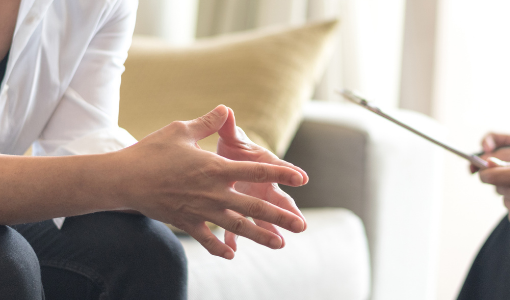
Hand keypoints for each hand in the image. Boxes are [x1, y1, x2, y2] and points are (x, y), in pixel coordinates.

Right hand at [113, 105, 305, 258]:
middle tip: (301, 226)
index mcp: (216, 168)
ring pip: (237, 227)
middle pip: (254, 207)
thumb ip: (208, 123)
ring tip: (280, 244)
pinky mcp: (186, 222)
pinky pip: (207, 239)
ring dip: (260, 236)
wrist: (123, 179)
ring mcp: (201, 210)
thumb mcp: (181, 131)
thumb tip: (225, 108)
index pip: (257, 171)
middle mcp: (214, 192)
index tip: (302, 178)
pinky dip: (219, 248)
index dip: (282, 174)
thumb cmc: (151, 151)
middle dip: (280, 217)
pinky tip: (231, 255)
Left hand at [214, 108, 308, 250]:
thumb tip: (227, 111)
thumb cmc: (231, 148)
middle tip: (302, 224)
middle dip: (289, 213)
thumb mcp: (231, 138)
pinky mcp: (235, 212)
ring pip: (261, 219)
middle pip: (278, 201)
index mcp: (263, 167)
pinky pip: (235, 227)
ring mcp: (250, 202)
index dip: (289, 172)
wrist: (219, 162)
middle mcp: (262, 187)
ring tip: (278, 244)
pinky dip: (233, 239)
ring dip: (268, 231)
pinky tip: (233, 251)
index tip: (302, 178)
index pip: (279, 169)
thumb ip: (229, 127)